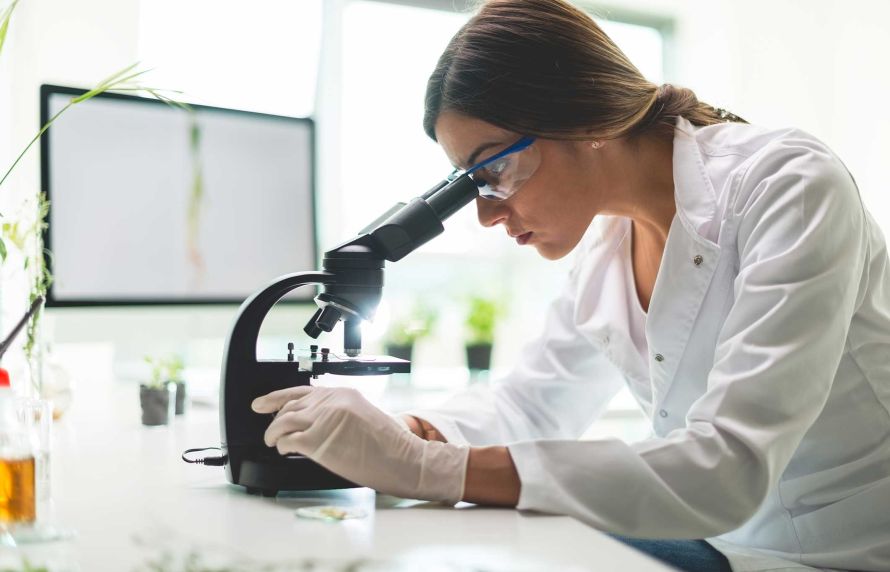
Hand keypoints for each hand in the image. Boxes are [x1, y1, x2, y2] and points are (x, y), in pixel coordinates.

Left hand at [252, 386, 468, 502]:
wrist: (403, 458)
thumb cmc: (389, 444)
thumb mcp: (363, 415)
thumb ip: (337, 412)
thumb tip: (313, 421)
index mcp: (343, 393)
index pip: (301, 390)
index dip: (277, 397)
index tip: (262, 403)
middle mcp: (331, 402)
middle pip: (290, 405)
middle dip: (275, 419)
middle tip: (270, 431)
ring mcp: (324, 420)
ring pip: (283, 421)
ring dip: (273, 434)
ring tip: (272, 442)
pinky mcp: (318, 441)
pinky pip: (288, 441)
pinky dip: (282, 446)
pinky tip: (284, 451)